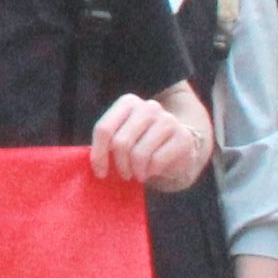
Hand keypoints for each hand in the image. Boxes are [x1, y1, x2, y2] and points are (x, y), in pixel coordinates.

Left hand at [85, 90, 207, 191]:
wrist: (179, 146)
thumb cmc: (143, 144)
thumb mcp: (123, 138)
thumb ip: (107, 144)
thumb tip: (95, 165)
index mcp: (128, 102)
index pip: (104, 129)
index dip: (98, 154)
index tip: (100, 172)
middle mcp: (148, 107)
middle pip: (120, 142)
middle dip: (119, 165)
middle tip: (124, 174)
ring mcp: (167, 120)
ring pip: (139, 154)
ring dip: (135, 171)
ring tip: (137, 174)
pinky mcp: (182, 137)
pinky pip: (157, 161)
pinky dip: (151, 172)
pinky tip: (151, 171)